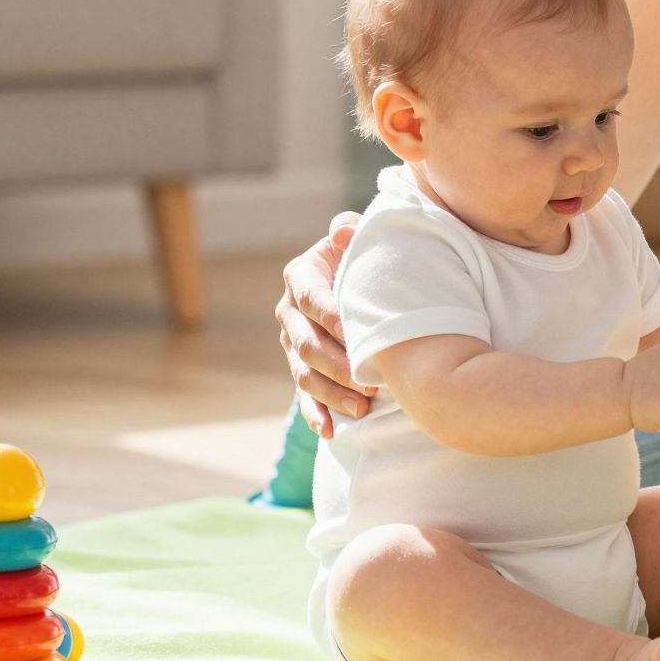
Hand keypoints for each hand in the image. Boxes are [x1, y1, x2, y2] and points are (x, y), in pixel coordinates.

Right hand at [275, 212, 371, 438]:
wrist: (369, 280)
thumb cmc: (370, 256)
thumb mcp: (363, 239)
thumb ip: (353, 233)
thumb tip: (343, 229)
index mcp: (300, 276)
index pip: (311, 298)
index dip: (331, 316)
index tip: (356, 333)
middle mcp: (290, 310)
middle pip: (305, 342)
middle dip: (337, 364)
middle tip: (368, 382)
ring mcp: (293, 342)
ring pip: (304, 373)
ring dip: (331, 393)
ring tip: (361, 409)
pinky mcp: (303, 368)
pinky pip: (304, 396)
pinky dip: (316, 414)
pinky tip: (329, 431)